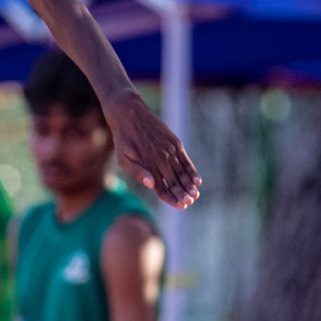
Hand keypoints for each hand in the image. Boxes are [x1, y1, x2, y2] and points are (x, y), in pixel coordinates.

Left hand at [102, 90, 199, 208]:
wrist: (130, 114)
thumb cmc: (124, 140)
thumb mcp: (123, 158)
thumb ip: (137, 173)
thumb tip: (151, 185)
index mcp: (148, 165)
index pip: (162, 188)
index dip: (172, 198)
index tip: (181, 206)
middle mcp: (161, 158)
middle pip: (174, 181)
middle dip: (183, 194)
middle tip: (190, 203)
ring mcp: (170, 150)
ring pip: (182, 172)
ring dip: (189, 184)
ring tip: (195, 195)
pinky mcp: (175, 142)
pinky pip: (186, 160)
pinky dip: (191, 171)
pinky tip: (197, 180)